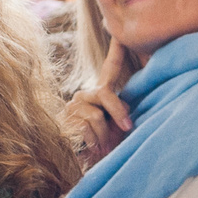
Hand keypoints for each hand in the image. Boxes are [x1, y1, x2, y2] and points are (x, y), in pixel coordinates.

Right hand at [59, 46, 134, 163]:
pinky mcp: (65, 119)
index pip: (110, 67)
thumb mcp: (119, 126)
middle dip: (118, 113)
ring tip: (106, 147)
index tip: (122, 34)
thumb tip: (133, 105)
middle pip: (105, 94)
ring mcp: (73, 106)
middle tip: (128, 128)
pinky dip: (94, 140)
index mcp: (100, 93)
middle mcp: (84, 94)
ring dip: (105, 135)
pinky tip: (93, 148)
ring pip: (96, 115)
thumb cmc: (107, 144)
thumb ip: (124, 112)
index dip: (117, 49)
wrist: (83, 164)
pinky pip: (85, 126)